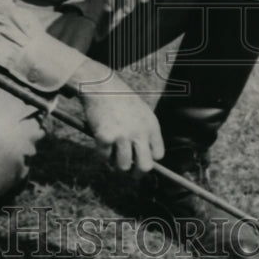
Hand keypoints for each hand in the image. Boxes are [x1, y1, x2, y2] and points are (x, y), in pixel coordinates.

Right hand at [70, 58, 164, 172]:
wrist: (100, 84)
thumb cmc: (120, 98)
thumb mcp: (141, 112)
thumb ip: (144, 132)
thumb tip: (143, 159)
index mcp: (151, 125)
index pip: (158, 154)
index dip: (149, 159)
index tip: (140, 159)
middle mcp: (140, 132)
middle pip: (145, 167)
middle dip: (136, 174)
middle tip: (129, 172)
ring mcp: (122, 135)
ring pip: (123, 166)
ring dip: (115, 163)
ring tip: (111, 152)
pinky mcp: (105, 137)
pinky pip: (103, 157)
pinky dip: (101, 152)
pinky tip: (100, 139)